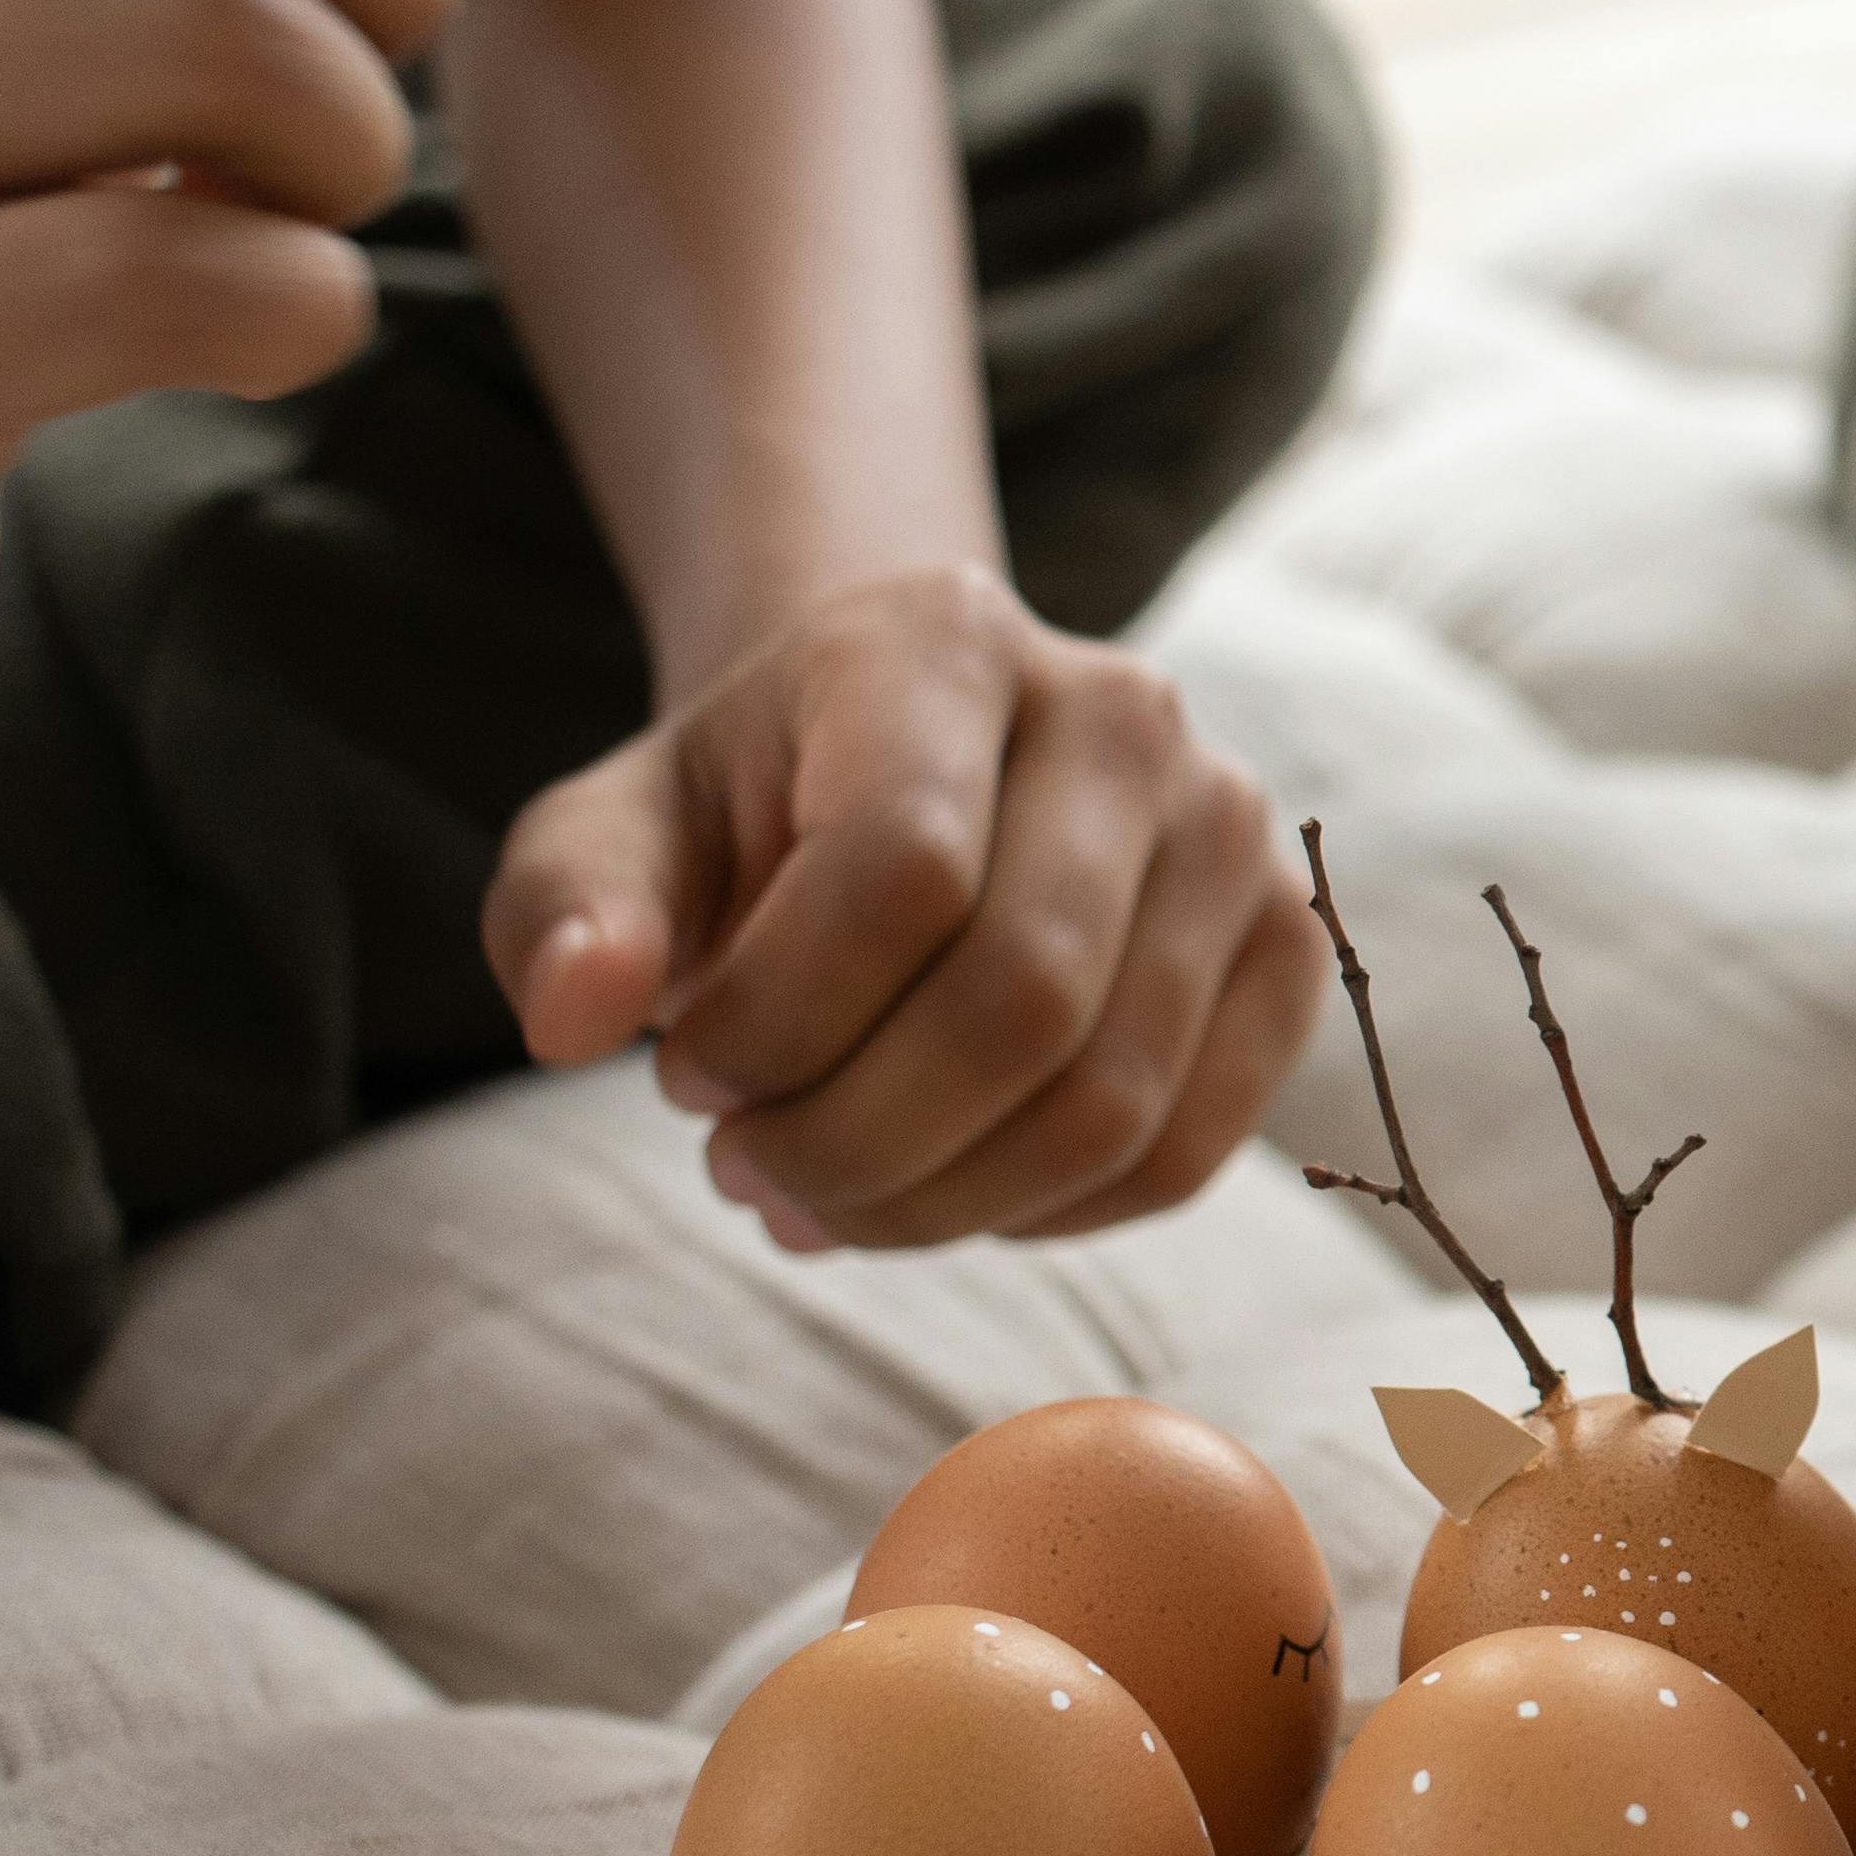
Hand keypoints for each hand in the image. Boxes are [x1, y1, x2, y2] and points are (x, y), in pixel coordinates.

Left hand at [486, 564, 1320, 1248]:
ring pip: (1111, 1100)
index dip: (780, 1021)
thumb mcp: (614, 835)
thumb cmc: (751, 814)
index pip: (904, 868)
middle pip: (1023, 1000)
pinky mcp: (1288, 950)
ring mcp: (1235, 834)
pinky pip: (1185, 1151)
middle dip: (854, 1139)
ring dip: (941, 1200)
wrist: (911, 773)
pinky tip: (946, 1188)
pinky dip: (1047, 1216)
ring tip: (828, 1195)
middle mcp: (1129, 717)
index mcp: (949, 640)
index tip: (685, 1078)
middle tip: (749, 1172)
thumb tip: (576, 1013)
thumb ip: (566, 909)